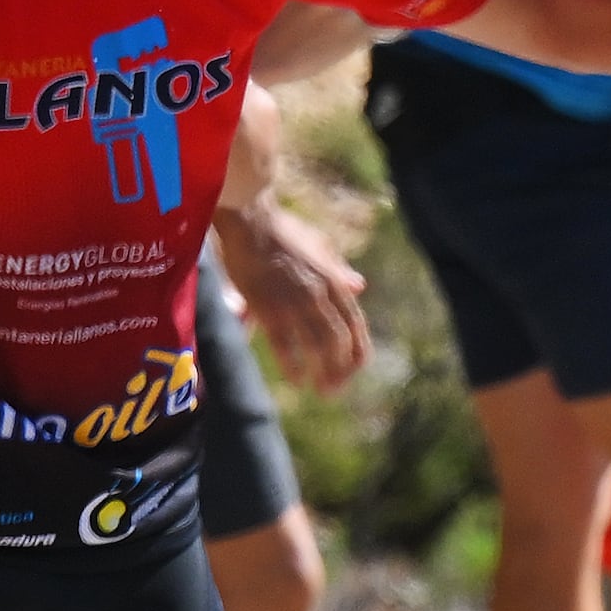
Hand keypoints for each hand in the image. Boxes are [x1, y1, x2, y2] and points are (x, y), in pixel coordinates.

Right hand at [214, 199, 372, 396]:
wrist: (250, 219)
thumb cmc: (283, 232)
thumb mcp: (321, 246)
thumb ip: (339, 269)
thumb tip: (360, 286)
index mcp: (335, 281)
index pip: (356, 326)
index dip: (358, 353)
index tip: (355, 371)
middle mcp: (320, 294)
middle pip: (340, 342)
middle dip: (341, 370)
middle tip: (334, 390)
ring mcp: (295, 301)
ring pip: (317, 347)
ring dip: (321, 373)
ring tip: (320, 391)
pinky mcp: (268, 306)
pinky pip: (285, 343)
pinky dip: (293, 364)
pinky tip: (296, 380)